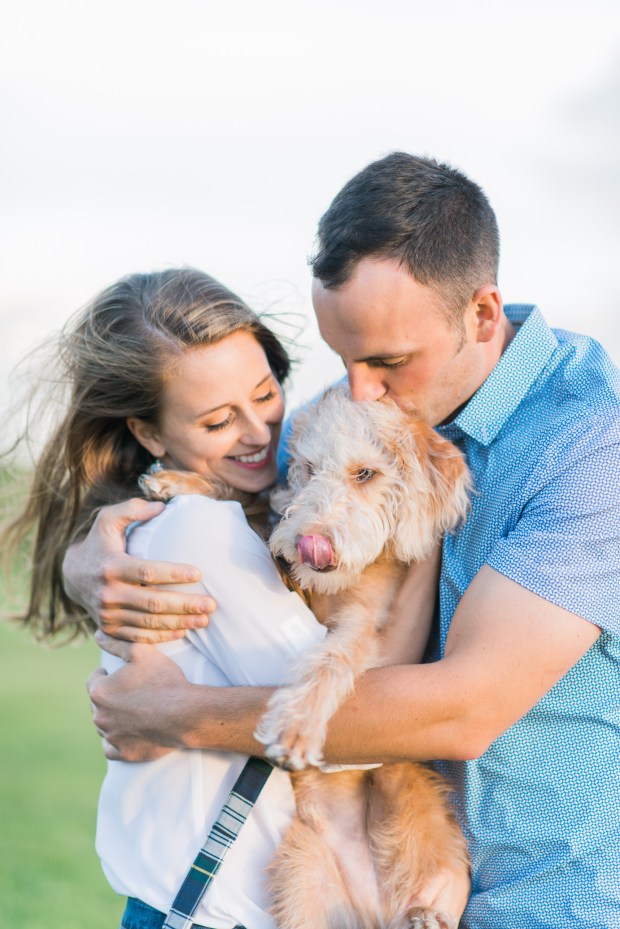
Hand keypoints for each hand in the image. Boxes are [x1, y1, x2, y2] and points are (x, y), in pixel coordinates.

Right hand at [63, 498, 215, 641]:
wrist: (72, 575)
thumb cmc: (100, 543)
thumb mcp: (108, 520)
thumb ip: (132, 509)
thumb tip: (161, 506)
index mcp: (112, 566)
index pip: (147, 572)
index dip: (174, 574)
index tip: (199, 574)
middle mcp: (108, 593)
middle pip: (152, 603)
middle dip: (185, 605)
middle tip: (211, 604)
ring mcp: (107, 614)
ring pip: (148, 623)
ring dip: (179, 623)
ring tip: (204, 620)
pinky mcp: (109, 629)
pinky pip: (138, 637)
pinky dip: (161, 637)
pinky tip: (182, 632)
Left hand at [87, 632, 193, 760]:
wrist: (185, 713)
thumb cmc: (163, 680)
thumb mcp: (140, 652)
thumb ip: (116, 644)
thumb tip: (98, 635)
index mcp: (99, 692)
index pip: (93, 680)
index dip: (105, 674)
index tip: (118, 674)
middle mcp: (100, 716)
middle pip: (97, 704)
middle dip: (109, 696)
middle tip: (130, 690)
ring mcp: (111, 737)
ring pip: (104, 725)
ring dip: (113, 717)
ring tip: (133, 708)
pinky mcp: (124, 753)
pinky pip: (111, 748)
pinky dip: (116, 740)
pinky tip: (127, 731)